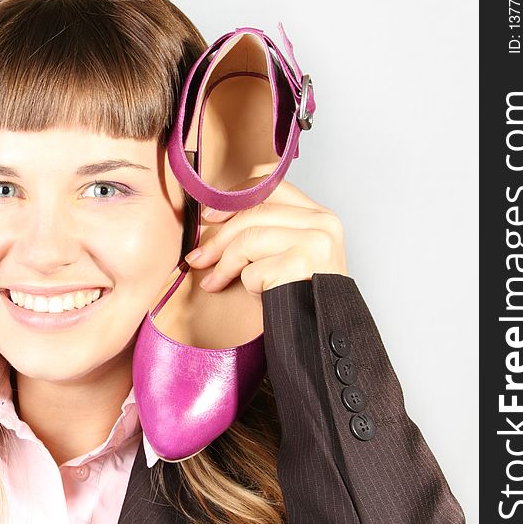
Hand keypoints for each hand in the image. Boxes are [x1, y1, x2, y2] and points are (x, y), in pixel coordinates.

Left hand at [183, 178, 347, 295]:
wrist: (324, 336)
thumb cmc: (302, 296)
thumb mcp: (288, 254)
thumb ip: (266, 229)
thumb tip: (213, 217)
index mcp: (320, 216)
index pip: (272, 187)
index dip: (236, 198)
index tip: (210, 217)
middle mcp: (322, 225)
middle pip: (254, 213)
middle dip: (218, 238)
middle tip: (198, 258)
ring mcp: (315, 244)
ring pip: (248, 239)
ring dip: (224, 265)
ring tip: (214, 282)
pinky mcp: (301, 266)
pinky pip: (254, 270)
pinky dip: (247, 285)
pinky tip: (254, 295)